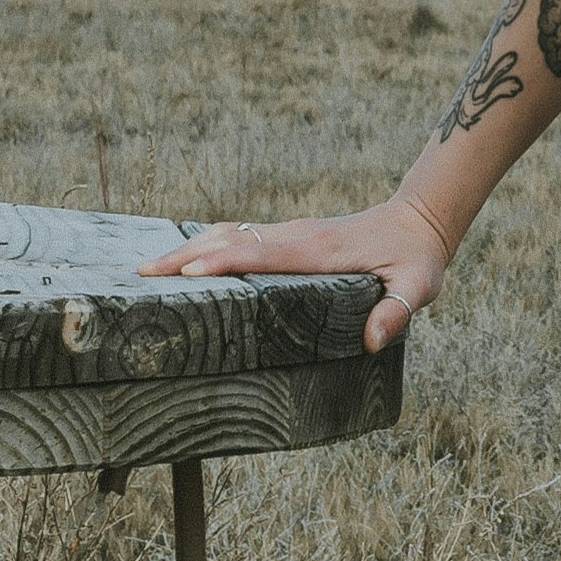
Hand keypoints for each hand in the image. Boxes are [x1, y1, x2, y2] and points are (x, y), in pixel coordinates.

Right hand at [147, 196, 452, 358]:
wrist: (419, 221)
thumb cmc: (416, 260)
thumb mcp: (417, 288)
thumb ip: (397, 312)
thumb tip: (372, 339)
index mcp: (320, 250)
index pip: (263, 255)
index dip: (224, 263)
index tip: (186, 273)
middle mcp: (297, 235)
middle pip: (231, 240)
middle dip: (185, 256)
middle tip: (141, 274)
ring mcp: (289, 232)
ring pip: (229, 234)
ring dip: (188, 248)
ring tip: (146, 269)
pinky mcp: (287, 235)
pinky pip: (239, 236)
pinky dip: (205, 244)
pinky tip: (183, 259)